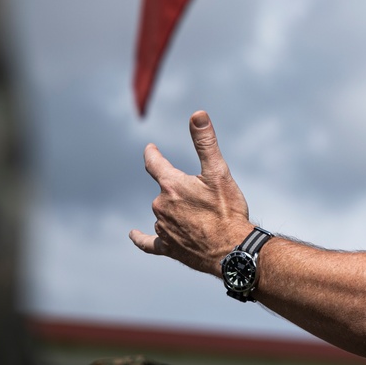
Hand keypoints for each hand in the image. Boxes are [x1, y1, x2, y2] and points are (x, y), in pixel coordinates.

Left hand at [130, 110, 252, 275]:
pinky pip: (149, 242)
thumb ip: (205, 142)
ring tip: (200, 217)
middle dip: (178, 189)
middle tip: (204, 196)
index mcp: (172, 185)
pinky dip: (141, 238)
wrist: (232, 250)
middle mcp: (161, 206)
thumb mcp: (218, 172)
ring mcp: (162, 228)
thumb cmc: (227, 210)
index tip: (150, 148)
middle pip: (164, 191)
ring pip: (163, 213)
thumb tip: (197, 114)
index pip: (154, 163)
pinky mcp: (167, 247)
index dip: (152, 154)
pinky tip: (133, 234)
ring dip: (175, 211)